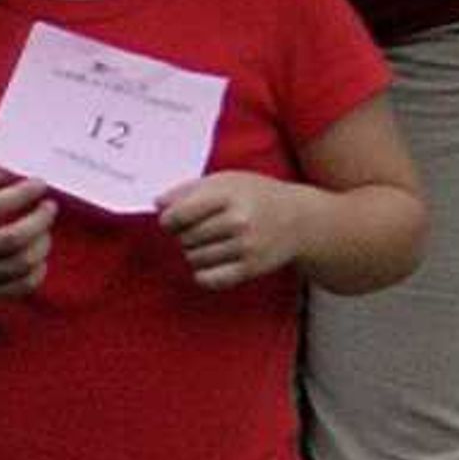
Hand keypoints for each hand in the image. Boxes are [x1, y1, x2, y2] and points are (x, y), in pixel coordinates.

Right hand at [0, 167, 53, 309]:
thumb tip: (14, 171)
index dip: (22, 193)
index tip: (40, 183)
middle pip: (14, 238)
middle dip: (40, 220)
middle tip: (50, 206)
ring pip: (22, 263)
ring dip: (42, 244)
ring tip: (44, 230)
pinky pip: (23, 286)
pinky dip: (38, 271)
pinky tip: (38, 257)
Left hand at [159, 172, 316, 290]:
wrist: (300, 219)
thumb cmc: (257, 196)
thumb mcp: (227, 180)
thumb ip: (189, 189)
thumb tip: (158, 204)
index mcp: (230, 195)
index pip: (179, 214)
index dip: (168, 220)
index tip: (173, 220)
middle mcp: (239, 222)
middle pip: (185, 238)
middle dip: (185, 235)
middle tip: (200, 229)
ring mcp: (246, 247)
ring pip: (194, 259)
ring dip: (195, 252)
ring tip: (211, 242)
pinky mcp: (250, 268)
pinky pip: (208, 279)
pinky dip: (203, 273)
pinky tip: (212, 261)